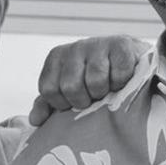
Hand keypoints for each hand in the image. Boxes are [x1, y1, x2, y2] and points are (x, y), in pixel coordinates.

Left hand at [29, 35, 151, 125]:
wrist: (130, 59)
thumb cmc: (94, 78)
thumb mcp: (68, 90)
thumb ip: (48, 104)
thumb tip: (35, 120)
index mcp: (56, 57)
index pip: (49, 90)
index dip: (63, 104)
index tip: (74, 102)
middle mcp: (74, 48)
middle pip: (70, 87)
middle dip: (84, 100)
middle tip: (93, 96)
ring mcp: (98, 44)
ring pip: (95, 82)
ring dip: (104, 92)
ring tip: (108, 88)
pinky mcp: (121, 45)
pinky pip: (118, 75)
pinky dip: (121, 83)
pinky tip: (121, 79)